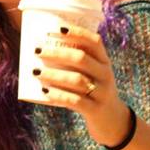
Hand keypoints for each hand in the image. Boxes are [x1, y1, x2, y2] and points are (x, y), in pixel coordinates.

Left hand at [33, 24, 131, 147]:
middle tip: (38, 51)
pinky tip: (45, 91)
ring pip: (77, 80)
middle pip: (81, 58)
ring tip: (36, 71)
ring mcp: (102, 92)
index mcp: (105, 61)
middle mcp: (105, 74)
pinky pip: (75, 101)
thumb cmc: (94, 91)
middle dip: (57, 53)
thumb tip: (43, 50)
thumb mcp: (93, 74)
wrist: (113, 120)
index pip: (94, 41)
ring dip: (54, 74)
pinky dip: (58, 95)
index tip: (57, 29)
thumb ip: (77, 63)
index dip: (77, 32)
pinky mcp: (95, 110)